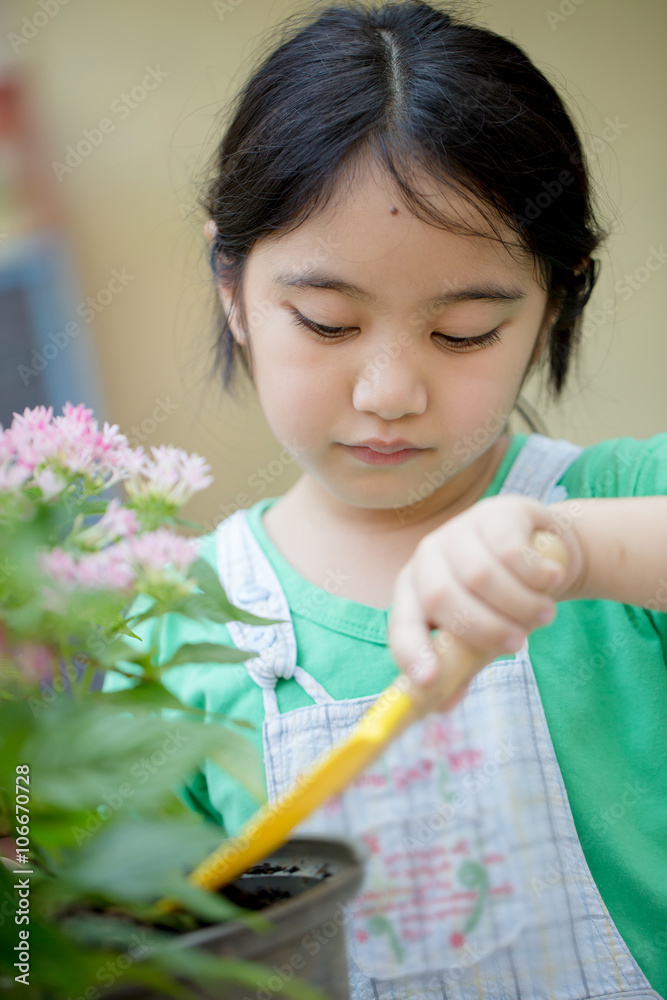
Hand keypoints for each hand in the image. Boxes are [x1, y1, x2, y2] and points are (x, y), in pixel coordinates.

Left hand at [387, 494, 584, 712]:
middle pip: (442, 598)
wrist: (541, 550)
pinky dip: (535, 574)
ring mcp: (459, 530)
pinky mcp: (495, 513)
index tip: (430, 679)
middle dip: (484, 629)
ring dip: (519, 604)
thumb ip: (460, 665)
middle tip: (518, 644)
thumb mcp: (480, 634)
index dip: (412, 652)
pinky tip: (551, 579)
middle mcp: (428, 557)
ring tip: (544, 615)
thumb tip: (441, 706)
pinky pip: (511, 550)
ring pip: (481, 576)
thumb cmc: (500, 599)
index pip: (402, 624)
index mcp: (413, 591)